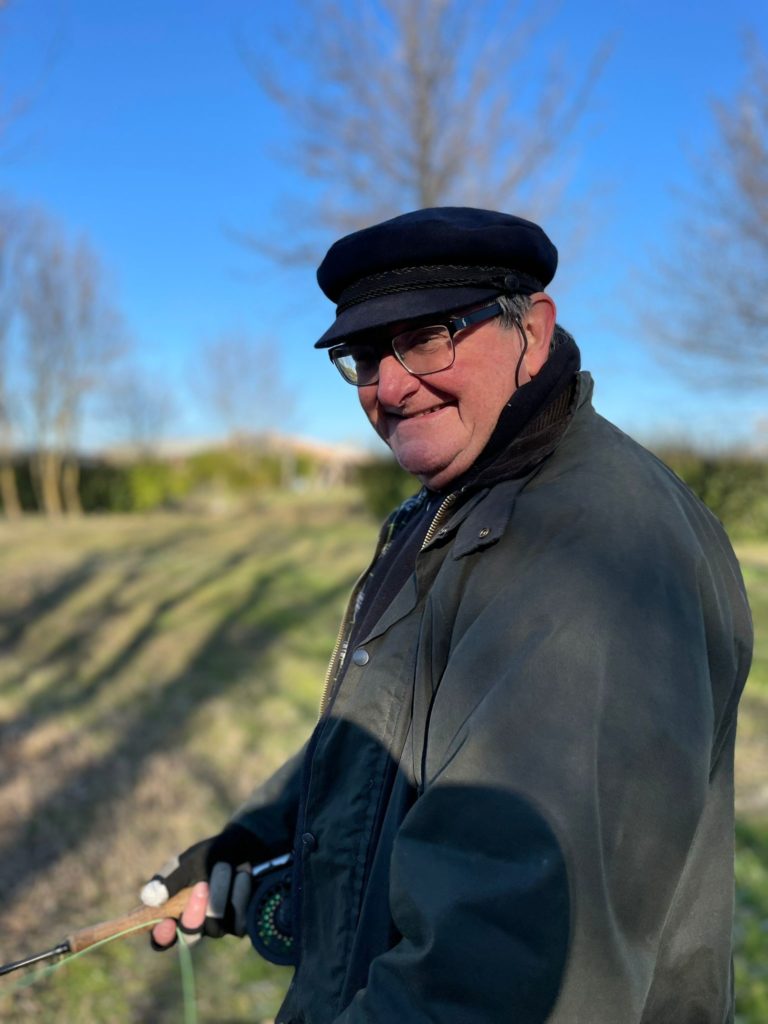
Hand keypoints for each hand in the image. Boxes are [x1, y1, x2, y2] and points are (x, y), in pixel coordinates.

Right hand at [140, 826, 259, 948]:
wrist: (246, 844)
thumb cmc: (211, 854)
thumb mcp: (189, 862)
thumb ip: (170, 880)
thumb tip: (149, 898)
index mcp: (175, 912)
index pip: (163, 938)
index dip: (162, 936)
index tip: (166, 923)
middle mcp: (197, 924)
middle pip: (190, 937)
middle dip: (195, 913)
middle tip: (202, 886)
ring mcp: (219, 925)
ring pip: (215, 928)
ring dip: (220, 893)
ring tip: (225, 866)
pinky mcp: (240, 922)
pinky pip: (238, 923)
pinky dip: (239, 896)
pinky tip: (242, 875)